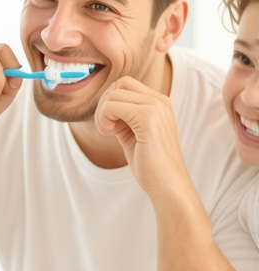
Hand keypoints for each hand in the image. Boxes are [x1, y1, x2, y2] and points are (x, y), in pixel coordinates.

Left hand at [95, 76, 190, 196]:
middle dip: (105, 103)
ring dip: (103, 113)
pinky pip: (111, 106)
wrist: (168, 187)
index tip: (113, 124)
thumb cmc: (150, 164)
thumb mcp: (133, 132)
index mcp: (159, 102)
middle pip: (119, 83)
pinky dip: (104, 120)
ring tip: (110, 132)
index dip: (111, 101)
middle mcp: (160, 100)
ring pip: (112, 94)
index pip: (125, 84)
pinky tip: (111, 134)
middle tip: (108, 127)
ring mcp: (156, 107)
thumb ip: (122, 115)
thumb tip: (104, 103)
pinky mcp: (148, 117)